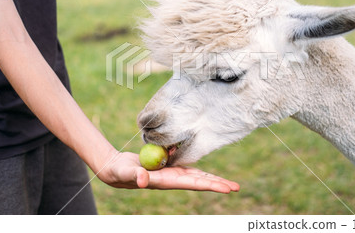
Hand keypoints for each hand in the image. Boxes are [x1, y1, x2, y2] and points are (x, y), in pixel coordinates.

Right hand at [98, 151, 239, 193]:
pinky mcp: (169, 167)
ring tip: (230, 184)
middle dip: (218, 184)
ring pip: (197, 175)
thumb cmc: (120, 172)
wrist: (118, 170)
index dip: (210, 185)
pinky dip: (199, 167)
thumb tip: (142, 179)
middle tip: (236, 187)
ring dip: (213, 179)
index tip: (226, 188)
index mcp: (166, 181)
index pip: (193, 183)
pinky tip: (208, 170)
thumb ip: (134, 175)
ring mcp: (172, 173)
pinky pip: (188, 166)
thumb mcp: (126, 172)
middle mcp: (173, 179)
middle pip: (200, 181)